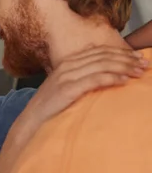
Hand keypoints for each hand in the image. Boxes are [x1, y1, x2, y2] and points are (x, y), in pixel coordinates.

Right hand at [25, 45, 148, 124]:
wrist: (31, 121)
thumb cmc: (50, 107)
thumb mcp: (65, 87)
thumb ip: (81, 78)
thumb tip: (103, 73)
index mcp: (68, 63)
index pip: (99, 52)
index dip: (120, 52)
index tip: (137, 57)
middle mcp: (68, 66)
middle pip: (102, 56)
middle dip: (126, 58)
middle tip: (144, 64)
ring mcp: (66, 77)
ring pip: (101, 65)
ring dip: (123, 67)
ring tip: (138, 72)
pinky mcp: (67, 89)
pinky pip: (93, 80)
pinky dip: (111, 78)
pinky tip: (123, 81)